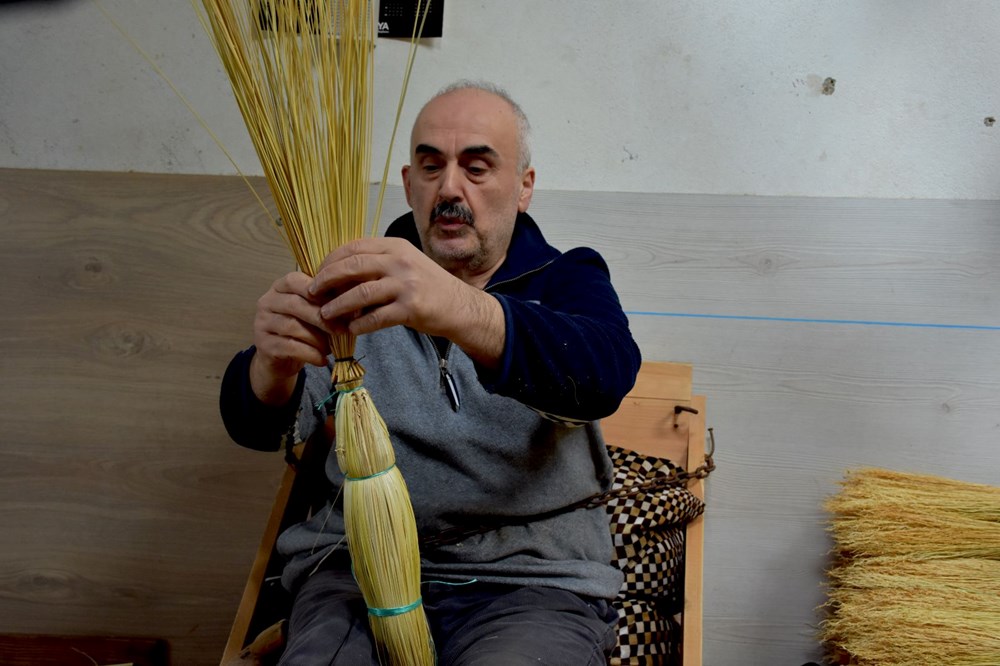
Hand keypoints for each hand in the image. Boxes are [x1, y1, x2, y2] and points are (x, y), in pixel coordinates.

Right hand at [249, 271, 330, 404]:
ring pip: (293, 327)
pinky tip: (322, 360)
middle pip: (296, 304)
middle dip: (322, 318)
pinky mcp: (264, 344)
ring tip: (331, 348)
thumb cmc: (302, 330)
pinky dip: (310, 354)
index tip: (338, 303)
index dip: (318, 290)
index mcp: (280, 287)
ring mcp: (262, 323)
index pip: (295, 280)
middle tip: (342, 330)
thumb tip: (353, 303)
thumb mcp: (313, 313)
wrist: (281, 359)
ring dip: (317, 338)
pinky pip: (290, 347)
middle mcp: (267, 302)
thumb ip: (327, 304)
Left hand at [309, 237, 504, 366]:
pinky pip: (376, 317)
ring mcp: (406, 285)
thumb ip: (376, 263)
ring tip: (324, 314)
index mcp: (395, 246)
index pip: (353, 248)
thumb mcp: (404, 264)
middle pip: (352, 266)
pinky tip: (351, 328)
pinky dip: (359, 324)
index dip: (330, 261)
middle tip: (311, 292)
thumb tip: (338, 271)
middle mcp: (400, 262)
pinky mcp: (411, 308)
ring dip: (337, 306)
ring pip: (360, 293)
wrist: (459, 306)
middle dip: (326, 280)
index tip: (317, 273)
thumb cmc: (427, 286)